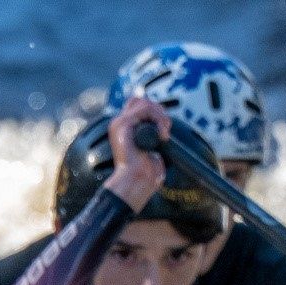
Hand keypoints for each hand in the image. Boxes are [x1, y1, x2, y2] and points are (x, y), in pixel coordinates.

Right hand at [107, 94, 172, 211]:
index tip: (164, 129)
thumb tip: (161, 129)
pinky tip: (161, 135)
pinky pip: (145, 108)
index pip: (138, 106)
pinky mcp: (123, 124)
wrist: (136, 183)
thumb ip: (153, 137)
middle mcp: (120, 124)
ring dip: (160, 116)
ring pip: (144, 102)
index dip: (154, 112)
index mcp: (125, 130)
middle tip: (166, 130)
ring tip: (164, 134)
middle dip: (158, 111)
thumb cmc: (145, 174)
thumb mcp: (152, 151)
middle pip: (140, 100)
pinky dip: (158, 118)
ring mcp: (120, 123)